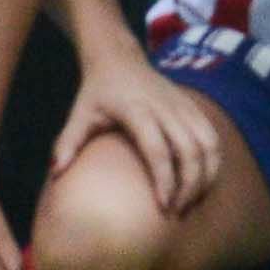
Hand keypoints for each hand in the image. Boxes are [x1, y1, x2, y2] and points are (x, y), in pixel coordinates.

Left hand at [53, 57, 233, 222]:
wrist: (118, 57)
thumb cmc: (97, 91)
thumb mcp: (79, 113)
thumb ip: (68, 142)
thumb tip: (56, 172)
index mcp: (136, 109)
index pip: (157, 148)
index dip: (164, 179)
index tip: (163, 206)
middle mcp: (164, 107)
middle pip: (189, 150)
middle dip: (189, 185)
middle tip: (178, 212)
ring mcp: (182, 105)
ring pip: (207, 145)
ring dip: (205, 176)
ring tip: (193, 202)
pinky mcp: (192, 106)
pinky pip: (212, 137)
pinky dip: (213, 162)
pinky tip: (202, 182)